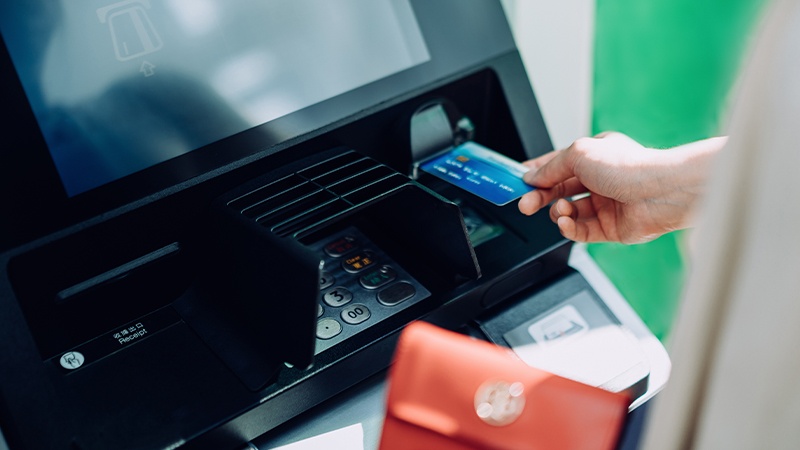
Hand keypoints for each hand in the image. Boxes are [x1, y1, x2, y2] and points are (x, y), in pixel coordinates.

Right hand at [518, 132, 724, 243]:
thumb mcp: (578, 154)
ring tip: (560, 210)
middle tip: (524, 204)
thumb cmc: (628, 167)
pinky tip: (566, 223)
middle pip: (559, 191)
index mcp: (594, 157)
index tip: (517, 182)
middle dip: (539, 197)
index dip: (536, 173)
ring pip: (568, 213)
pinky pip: (580, 231)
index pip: (557, 165)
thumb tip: (532, 177)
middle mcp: (599, 180)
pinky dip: (569, 228)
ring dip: (558, 213)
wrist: (660, 193)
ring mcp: (605, 205)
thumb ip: (551, 167)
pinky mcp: (610, 228)